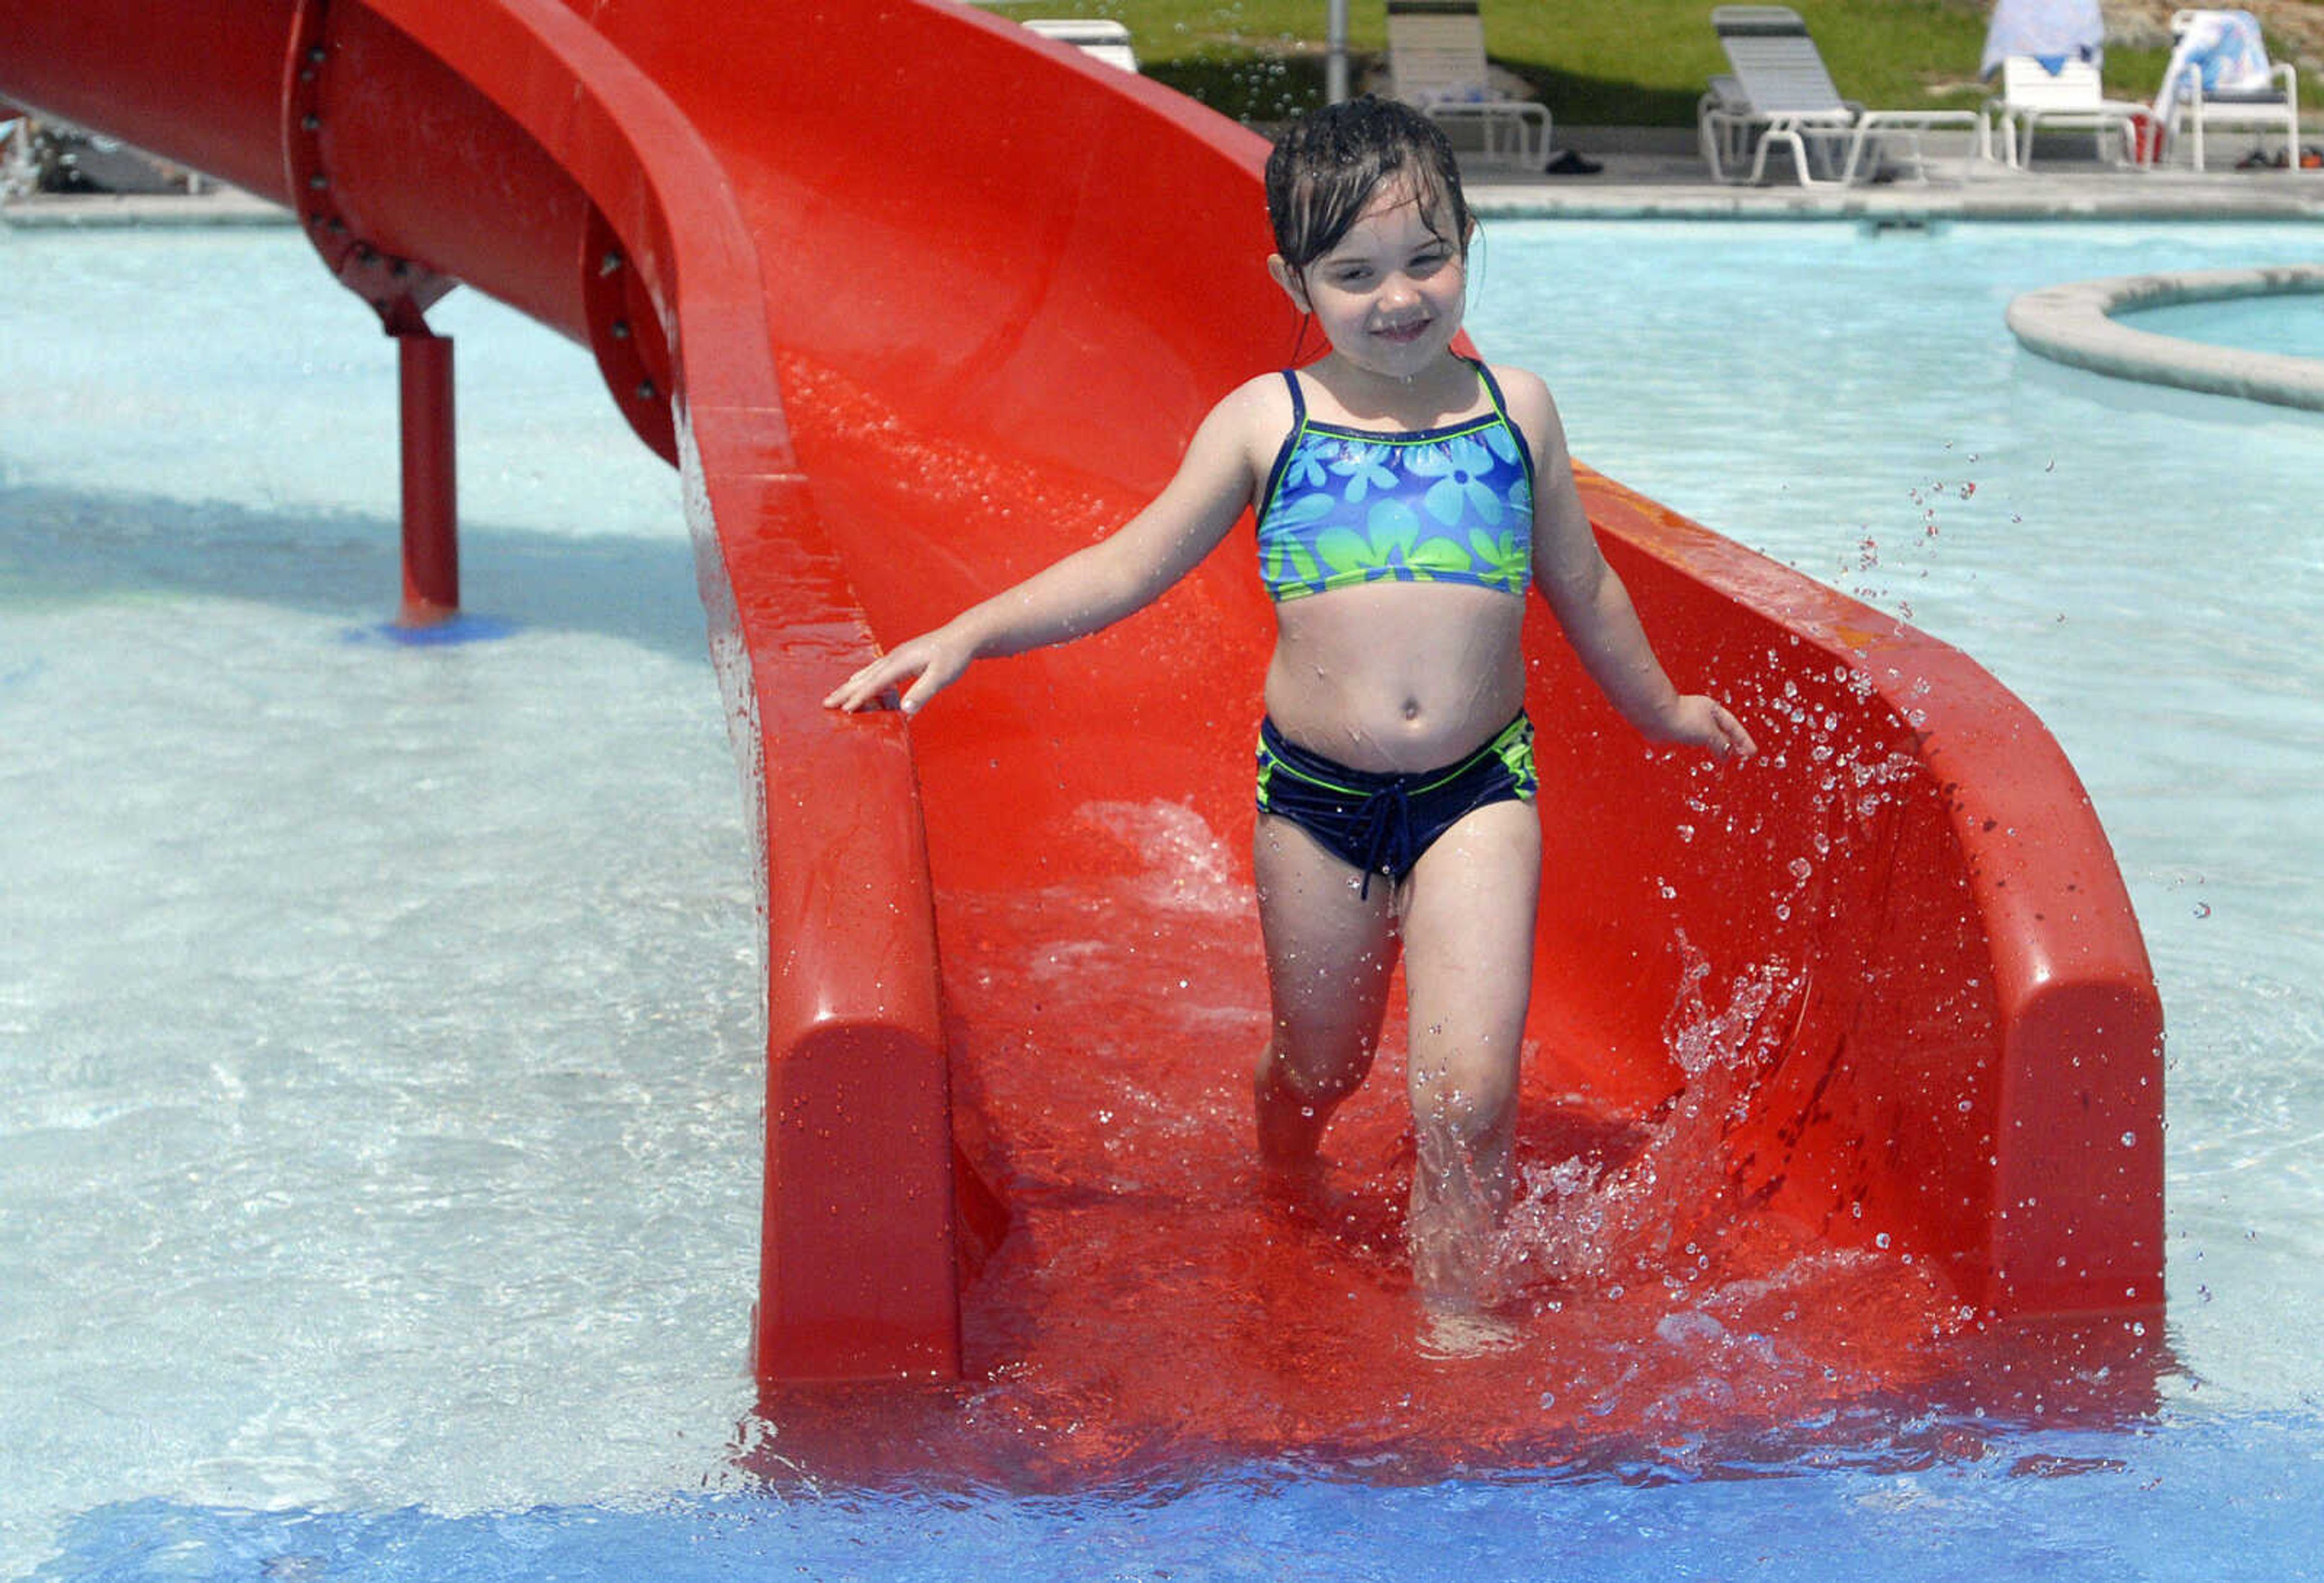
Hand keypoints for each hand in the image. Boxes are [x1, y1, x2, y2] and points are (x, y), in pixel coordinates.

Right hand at [821, 627, 972, 715]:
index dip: (860, 697)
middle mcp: (894, 658)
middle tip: (825, 703)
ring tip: (836, 696)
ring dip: (851, 686)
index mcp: (901, 662)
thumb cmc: (953, 657)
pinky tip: (860, 685)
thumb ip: (922, 693)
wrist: (962, 637)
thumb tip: (904, 711)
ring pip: (868, 673)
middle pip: (865, 677)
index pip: (876, 683)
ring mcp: (896, 657)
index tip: (844, 709)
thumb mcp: (941, 677)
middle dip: (845, 691)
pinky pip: (877, 672)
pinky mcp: (901, 659)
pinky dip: (865, 680)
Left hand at [1655, 695, 1756, 760]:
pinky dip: (1703, 747)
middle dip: (1732, 743)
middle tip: (1742, 755)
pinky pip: (1695, 740)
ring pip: (1709, 736)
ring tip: (1725, 758)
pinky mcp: (1677, 729)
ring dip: (1718, 746)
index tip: (1752, 752)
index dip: (1743, 740)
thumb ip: (1721, 744)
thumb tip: (1728, 753)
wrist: (1655, 717)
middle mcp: (1702, 714)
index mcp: (1713, 709)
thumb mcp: (1709, 733)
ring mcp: (1689, 721)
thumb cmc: (1682, 718)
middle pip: (1722, 730)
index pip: (1734, 727)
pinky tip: (1703, 752)